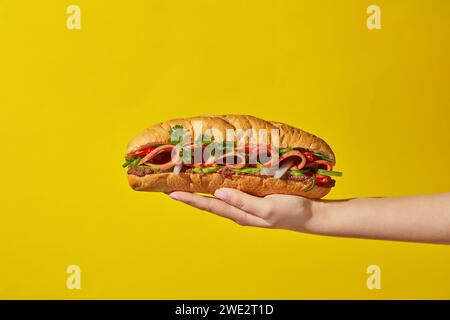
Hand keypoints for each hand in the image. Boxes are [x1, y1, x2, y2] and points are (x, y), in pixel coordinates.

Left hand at [168, 188, 322, 232]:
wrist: (310, 215)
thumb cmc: (291, 211)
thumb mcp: (267, 208)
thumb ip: (243, 202)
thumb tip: (219, 193)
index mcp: (240, 214)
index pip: (209, 205)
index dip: (190, 199)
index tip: (171, 192)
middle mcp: (238, 210)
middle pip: (209, 200)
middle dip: (189, 193)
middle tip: (169, 183)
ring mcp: (245, 204)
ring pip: (217, 195)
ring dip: (201, 188)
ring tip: (185, 178)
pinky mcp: (252, 196)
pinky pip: (230, 190)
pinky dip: (218, 184)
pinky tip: (214, 177)